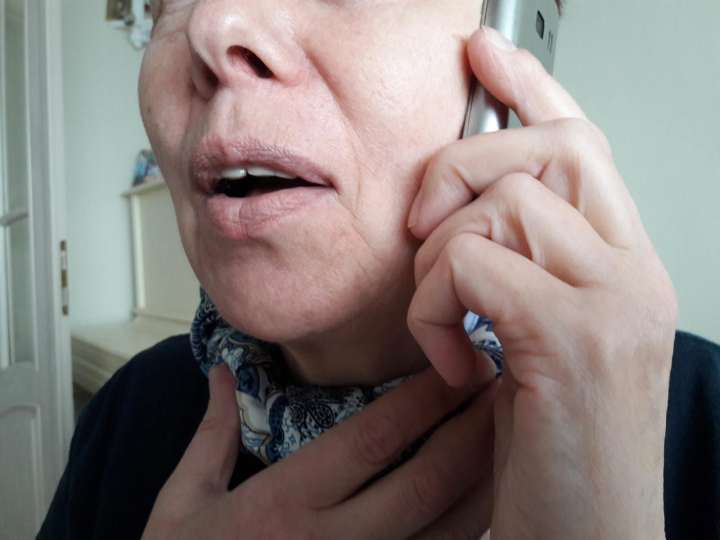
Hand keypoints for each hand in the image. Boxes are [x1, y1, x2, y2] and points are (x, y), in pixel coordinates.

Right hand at [142, 363, 496, 539]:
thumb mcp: (182, 504)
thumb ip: (210, 435)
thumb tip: (219, 371)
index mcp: (286, 503)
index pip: (372, 440)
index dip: (422, 399)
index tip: (455, 364)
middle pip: (424, 480)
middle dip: (470, 428)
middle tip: (499, 383)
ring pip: (448, 528)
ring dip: (483, 475)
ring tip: (507, 430)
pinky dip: (470, 528)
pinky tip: (487, 494)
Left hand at [407, 26, 676, 538]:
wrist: (587, 539)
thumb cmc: (556, 452)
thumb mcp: (535, 344)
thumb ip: (515, 272)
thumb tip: (455, 220)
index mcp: (623, 268)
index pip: (584, 145)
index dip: (532, 89)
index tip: (487, 54)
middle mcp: (632, 272)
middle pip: (549, 147)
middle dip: (460, 168)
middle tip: (425, 229)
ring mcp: (613, 300)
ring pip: (500, 200)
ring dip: (437, 260)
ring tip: (442, 327)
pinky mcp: (575, 336)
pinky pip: (470, 263)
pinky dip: (434, 309)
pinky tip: (455, 364)